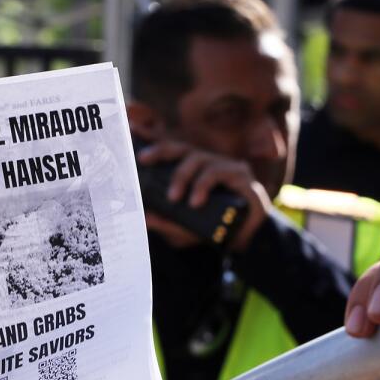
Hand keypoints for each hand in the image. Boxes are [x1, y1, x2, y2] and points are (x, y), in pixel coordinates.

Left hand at [137, 139, 272, 250]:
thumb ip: (167, 223)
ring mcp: (226, 167)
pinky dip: (204, 185)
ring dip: (185, 177)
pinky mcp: (242, 176)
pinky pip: (220, 172)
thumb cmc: (214, 231)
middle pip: (182, 149)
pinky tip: (196, 200)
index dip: (154, 141)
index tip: (133, 136)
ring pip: (200, 159)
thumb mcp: (184, 231)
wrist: (246, 243)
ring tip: (176, 198)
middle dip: (161, 151)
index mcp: (193, 172)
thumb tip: (144, 218)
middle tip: (144, 159)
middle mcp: (209, 164)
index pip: (171, 152)